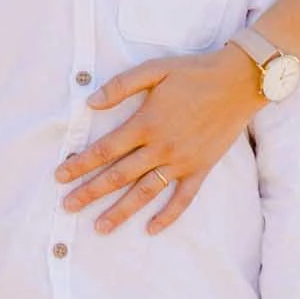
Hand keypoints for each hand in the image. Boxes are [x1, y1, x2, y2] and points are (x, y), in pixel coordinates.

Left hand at [55, 44, 260, 233]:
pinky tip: (151, 229)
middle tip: (68, 206)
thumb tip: (90, 102)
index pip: (105, 149)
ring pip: (145, 192)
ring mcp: (182, 161)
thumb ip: (121, 85)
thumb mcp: (155, 69)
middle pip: (118, 176)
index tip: (60, 176)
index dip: (81, 164)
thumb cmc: (194, 72)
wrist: (239, 82)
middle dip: (90, 192)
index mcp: (146, 123)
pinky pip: (183, 198)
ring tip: (100, 227)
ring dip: (121, 211)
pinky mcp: (201, 168)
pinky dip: (168, 215)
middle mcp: (161, 147)